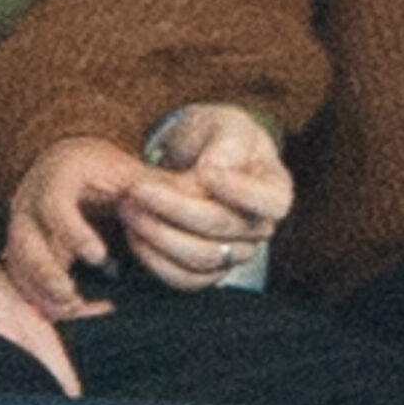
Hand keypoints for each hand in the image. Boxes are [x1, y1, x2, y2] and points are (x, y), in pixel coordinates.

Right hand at [2, 135, 151, 317]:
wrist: (66, 162)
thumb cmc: (102, 169)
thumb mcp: (129, 171)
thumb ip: (158, 188)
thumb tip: (198, 199)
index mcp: (59, 177)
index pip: (54, 205)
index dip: (74, 234)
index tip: (100, 256)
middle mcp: (31, 199)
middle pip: (24, 240)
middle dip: (48, 274)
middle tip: (74, 297)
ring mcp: (20, 223)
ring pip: (16, 262)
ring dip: (40, 290)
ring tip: (72, 306)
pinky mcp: (18, 244)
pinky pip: (17, 274)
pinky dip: (37, 294)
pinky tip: (67, 306)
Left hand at [117, 104, 290, 289]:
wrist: (198, 154)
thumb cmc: (217, 136)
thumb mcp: (227, 125)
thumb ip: (225, 148)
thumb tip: (211, 176)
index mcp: (275, 190)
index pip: (271, 203)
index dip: (241, 192)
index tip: (207, 172)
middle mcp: (260, 227)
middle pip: (223, 228)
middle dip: (174, 207)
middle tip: (137, 187)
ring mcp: (236, 252)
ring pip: (201, 258)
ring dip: (157, 234)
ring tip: (128, 207)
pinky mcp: (208, 269)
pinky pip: (184, 278)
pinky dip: (154, 259)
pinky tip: (134, 233)